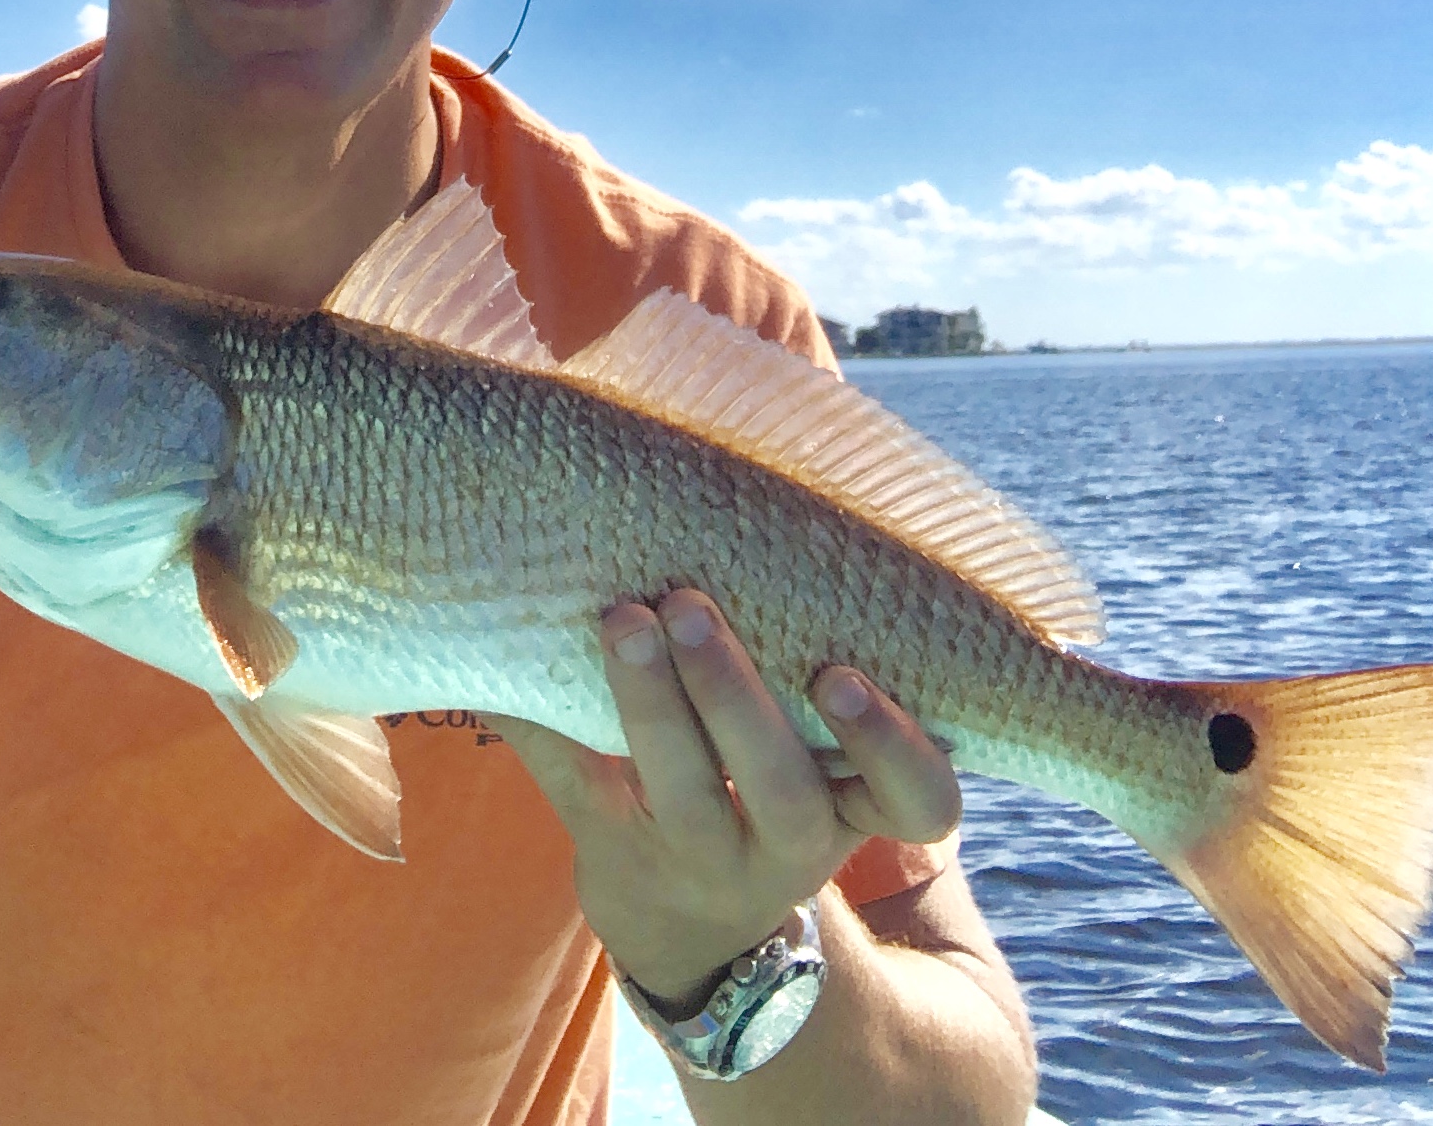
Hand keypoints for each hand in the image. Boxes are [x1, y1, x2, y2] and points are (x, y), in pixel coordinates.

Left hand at [492, 589, 960, 1007]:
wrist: (687, 922)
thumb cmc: (763, 791)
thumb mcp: (814, 761)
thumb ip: (816, 675)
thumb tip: (793, 509)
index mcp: (850, 808)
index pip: (918, 800)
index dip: (892, 745)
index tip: (839, 675)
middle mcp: (785, 845)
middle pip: (780, 792)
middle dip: (734, 697)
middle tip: (692, 606)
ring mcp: (696, 856)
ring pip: (681, 793)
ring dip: (649, 701)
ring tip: (622, 617)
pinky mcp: (611, 849)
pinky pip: (577, 785)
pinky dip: (540, 719)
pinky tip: (514, 663)